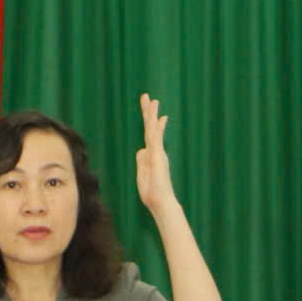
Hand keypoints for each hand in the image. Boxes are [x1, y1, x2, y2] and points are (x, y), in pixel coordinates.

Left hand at [135, 94, 179, 217]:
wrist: (160, 203)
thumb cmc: (152, 192)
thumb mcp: (142, 174)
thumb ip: (142, 161)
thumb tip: (141, 149)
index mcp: (152, 155)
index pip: (150, 135)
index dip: (151, 122)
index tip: (155, 112)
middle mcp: (156, 151)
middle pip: (151, 128)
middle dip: (149, 112)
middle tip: (148, 97)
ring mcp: (158, 154)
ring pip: (153, 130)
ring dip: (152, 115)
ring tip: (153, 100)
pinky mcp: (158, 158)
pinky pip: (156, 140)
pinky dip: (157, 129)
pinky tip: (159, 118)